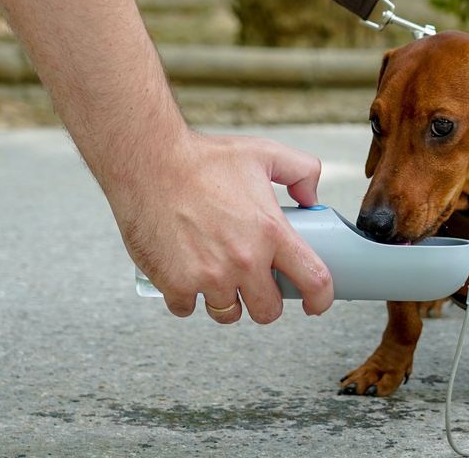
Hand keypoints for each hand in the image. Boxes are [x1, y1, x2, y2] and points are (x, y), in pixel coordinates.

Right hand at [108, 131, 333, 323]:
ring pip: (228, 314)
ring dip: (227, 300)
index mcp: (271, 232)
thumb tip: (312, 199)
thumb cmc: (202, 157)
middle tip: (254, 283)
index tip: (315, 304)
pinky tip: (185, 274)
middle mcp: (244, 261)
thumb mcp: (263, 153)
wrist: (148, 162)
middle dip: (265, 301)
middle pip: (268, 311)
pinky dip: (187, 297)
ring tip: (218, 276)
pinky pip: (188, 309)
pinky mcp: (175, 284)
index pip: (313, 280)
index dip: (320, 299)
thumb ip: (302, 171)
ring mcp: (209, 277)